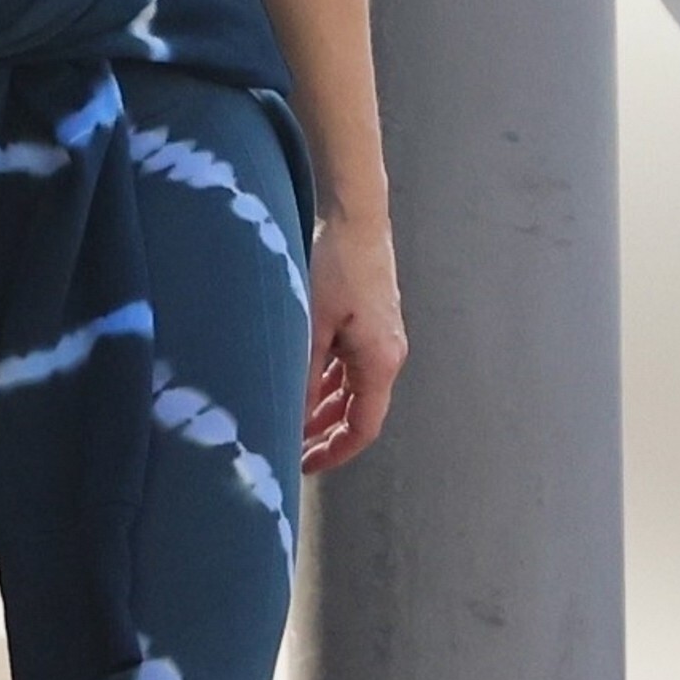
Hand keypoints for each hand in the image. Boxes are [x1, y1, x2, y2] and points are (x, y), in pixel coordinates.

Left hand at [301, 209, 406, 474]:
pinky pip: (350, 360)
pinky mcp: (371, 318)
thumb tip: (293, 417)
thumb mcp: (313, 324)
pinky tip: (302, 378)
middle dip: (326, 430)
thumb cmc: (338, 265)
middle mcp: (388, 352)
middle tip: (291, 445)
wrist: (356, 215)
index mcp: (381, 361)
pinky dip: (329, 376)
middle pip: (359, 408)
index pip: (364, 427)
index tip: (306, 465)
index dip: (336, 451)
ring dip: (325, 403)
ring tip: (291, 416)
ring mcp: (381, 335)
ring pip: (352, 385)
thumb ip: (304, 374)